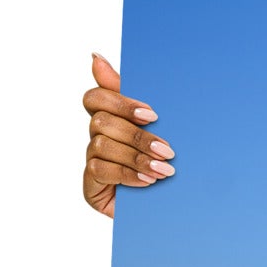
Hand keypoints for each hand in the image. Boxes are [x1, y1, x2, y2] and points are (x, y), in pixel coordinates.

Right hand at [82, 53, 172, 217]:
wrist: (176, 210)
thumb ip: (136, 98)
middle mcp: (98, 137)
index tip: (152, 115)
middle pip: (101, 121)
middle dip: (137, 136)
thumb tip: (95, 57)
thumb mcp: (162, 129)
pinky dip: (127, 174)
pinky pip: (99, 170)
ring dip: (137, 157)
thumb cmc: (166, 164)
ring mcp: (93, 161)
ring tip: (165, 171)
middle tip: (168, 150)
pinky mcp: (91, 185)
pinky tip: (148, 182)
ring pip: (101, 145)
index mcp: (112, 118)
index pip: (96, 98)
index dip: (120, 102)